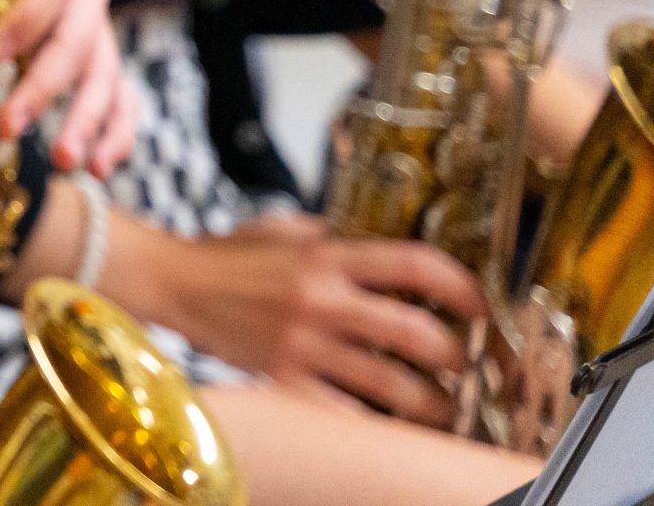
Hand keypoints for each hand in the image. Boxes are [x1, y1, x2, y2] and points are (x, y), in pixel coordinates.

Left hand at [0, 0, 131, 175]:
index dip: (30, 14)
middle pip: (79, 32)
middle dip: (46, 83)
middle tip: (7, 125)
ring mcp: (101, 21)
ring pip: (105, 71)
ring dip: (86, 119)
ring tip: (64, 162)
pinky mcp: (104, 60)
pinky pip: (123, 97)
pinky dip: (117, 132)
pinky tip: (99, 167)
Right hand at [164, 213, 482, 425]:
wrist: (175, 283)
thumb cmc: (228, 256)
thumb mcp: (282, 229)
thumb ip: (331, 236)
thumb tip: (380, 244)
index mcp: (325, 256)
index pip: (413, 264)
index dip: (460, 286)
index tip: (479, 304)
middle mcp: (321, 299)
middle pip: (415, 332)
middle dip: (456, 355)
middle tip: (467, 365)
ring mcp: (303, 342)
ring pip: (390, 384)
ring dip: (430, 402)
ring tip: (443, 407)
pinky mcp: (284, 378)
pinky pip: (342, 411)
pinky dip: (373, 422)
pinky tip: (388, 424)